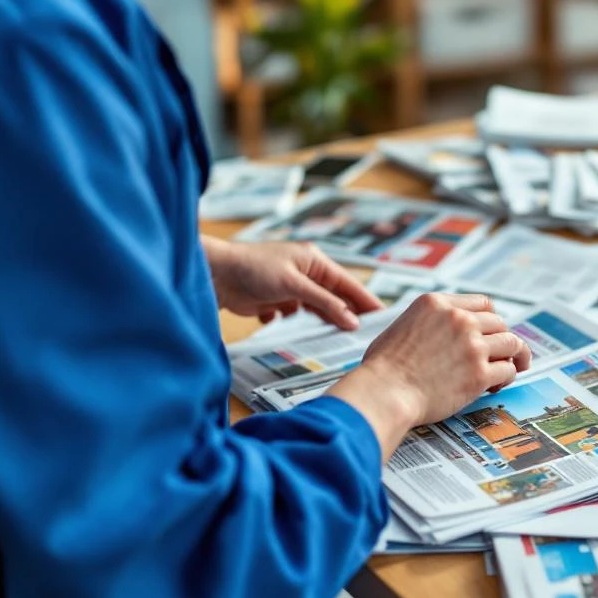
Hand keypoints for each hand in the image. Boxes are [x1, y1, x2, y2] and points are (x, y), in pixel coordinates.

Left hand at [202, 236, 381, 328]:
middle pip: (334, 297)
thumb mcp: (294, 285)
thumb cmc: (253, 269)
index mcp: (315, 261)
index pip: (348, 284)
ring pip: (315, 307)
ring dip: (321, 319)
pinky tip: (279, 318)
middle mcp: (306, 272)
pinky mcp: (276, 300)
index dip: (366, 301)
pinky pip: (294, 314)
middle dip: (346, 314)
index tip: (383, 316)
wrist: (214, 275)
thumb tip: (351, 320)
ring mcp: (291, 286)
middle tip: (365, 333)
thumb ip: (325, 303)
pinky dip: (290, 319)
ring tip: (336, 336)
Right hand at [327, 293, 531, 459]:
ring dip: (513, 357)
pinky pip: (508, 371)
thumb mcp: (400, 326)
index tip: (492, 331)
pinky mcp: (479, 374)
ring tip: (511, 368)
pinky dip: (507, 378)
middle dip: (502, 339)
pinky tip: (497, 386)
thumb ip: (425, 322)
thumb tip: (433, 331)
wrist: (384, 392)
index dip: (490, 319)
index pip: (482, 303)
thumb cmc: (383, 368)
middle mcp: (458, 319)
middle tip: (503, 354)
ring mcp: (472, 345)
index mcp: (437, 304)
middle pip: (499, 323)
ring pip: (511, 344)